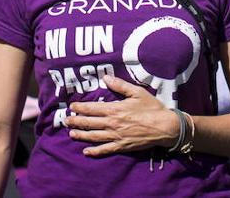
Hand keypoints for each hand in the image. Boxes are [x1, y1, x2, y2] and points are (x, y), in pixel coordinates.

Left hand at [64, 75, 178, 156]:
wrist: (164, 126)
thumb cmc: (152, 108)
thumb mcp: (137, 92)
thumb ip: (120, 85)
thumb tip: (106, 78)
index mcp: (115, 109)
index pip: (92, 108)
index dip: (80, 108)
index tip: (71, 107)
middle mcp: (112, 123)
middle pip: (89, 123)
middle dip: (76, 121)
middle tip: (65, 120)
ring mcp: (116, 136)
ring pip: (94, 136)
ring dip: (81, 135)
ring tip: (71, 133)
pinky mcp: (122, 146)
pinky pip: (105, 149)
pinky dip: (95, 151)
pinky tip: (86, 152)